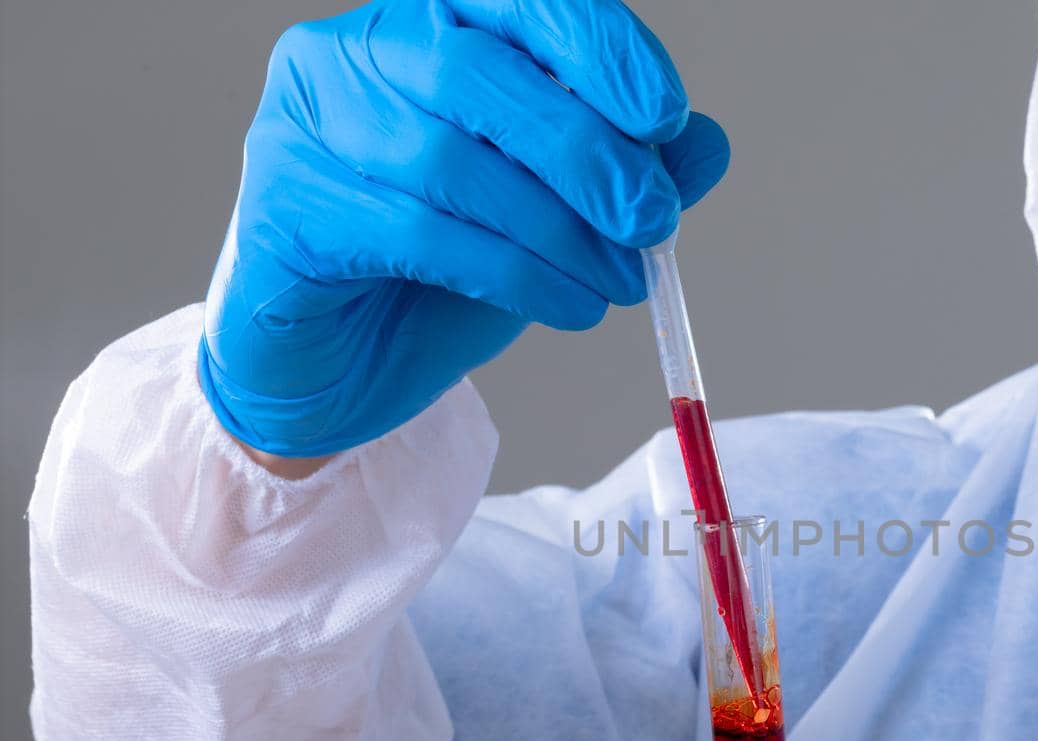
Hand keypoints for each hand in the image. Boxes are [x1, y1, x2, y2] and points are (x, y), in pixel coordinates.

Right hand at [199, 0, 729, 457]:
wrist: (340, 366)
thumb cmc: (440, 272)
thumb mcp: (555, 216)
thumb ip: (625, 172)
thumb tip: (706, 143)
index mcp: (426, 25)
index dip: (596, 48)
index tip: (664, 116)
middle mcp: (353, 54)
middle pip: (476, 72)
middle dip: (585, 153)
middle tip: (653, 222)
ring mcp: (305, 126)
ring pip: (448, 160)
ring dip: (556, 231)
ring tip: (617, 283)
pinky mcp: (286, 209)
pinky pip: (413, 233)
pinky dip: (511, 273)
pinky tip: (568, 305)